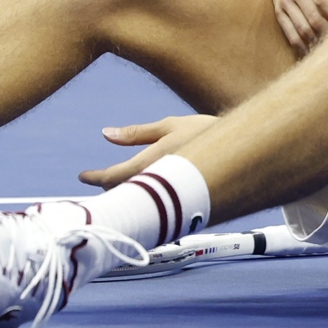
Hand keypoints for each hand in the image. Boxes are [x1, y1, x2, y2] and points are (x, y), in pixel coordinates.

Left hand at [77, 115, 216, 188]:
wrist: (244, 151)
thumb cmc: (206, 132)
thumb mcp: (169, 125)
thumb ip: (136, 134)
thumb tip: (106, 134)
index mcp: (154, 163)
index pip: (115, 176)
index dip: (96, 178)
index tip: (83, 176)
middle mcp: (161, 183)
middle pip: (124, 192)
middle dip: (109, 187)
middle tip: (96, 180)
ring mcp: (172, 195)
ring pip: (140, 199)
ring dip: (126, 193)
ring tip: (116, 184)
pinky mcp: (183, 201)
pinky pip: (156, 202)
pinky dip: (145, 196)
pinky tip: (144, 190)